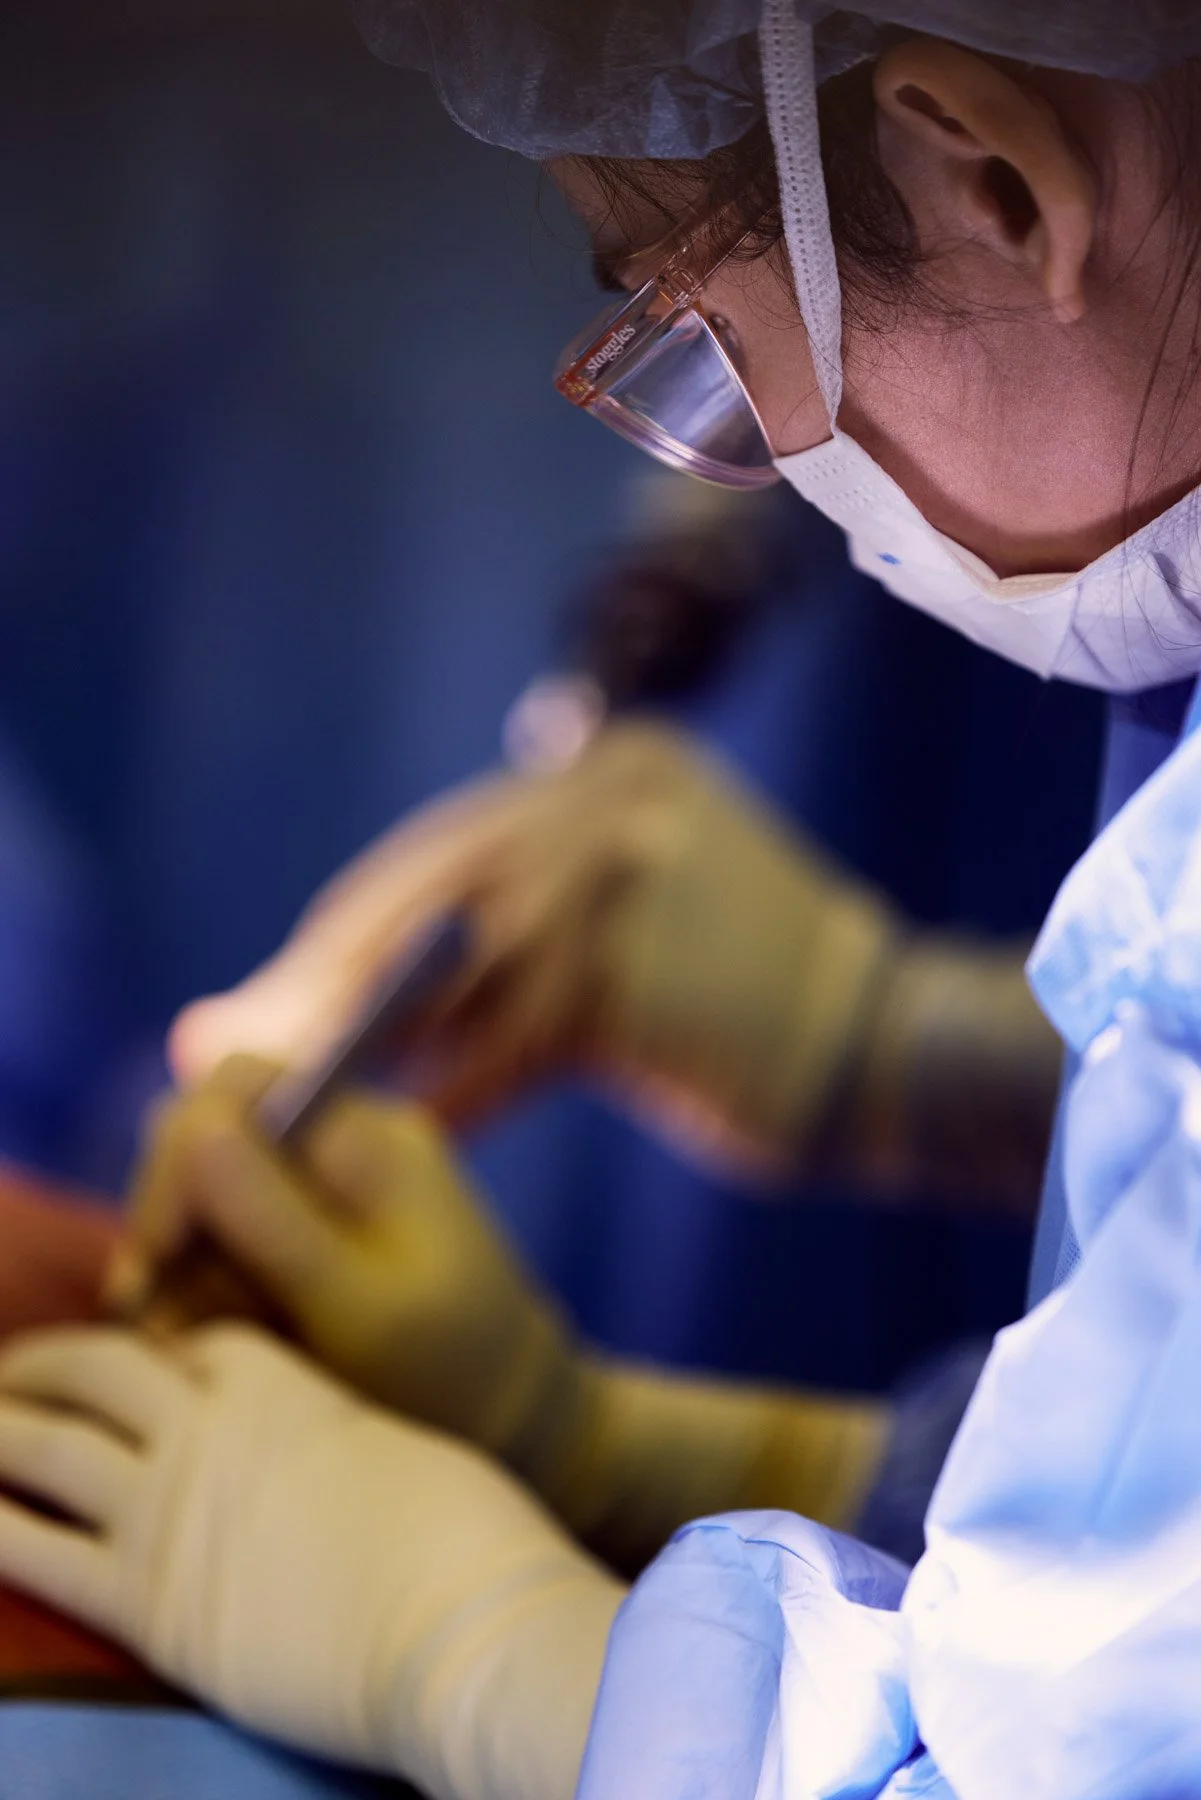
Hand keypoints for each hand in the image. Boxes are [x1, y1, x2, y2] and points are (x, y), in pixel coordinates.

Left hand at [0, 1323, 621, 1799]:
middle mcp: (206, 1430)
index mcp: (278, 1382)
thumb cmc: (461, 1530)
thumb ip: (340, 1439)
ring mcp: (168, 1510)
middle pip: (98, 1370)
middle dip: (42, 1364)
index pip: (191, 1346)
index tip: (138, 1367)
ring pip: (46, 1447)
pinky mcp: (146, 1601)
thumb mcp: (399, 1450)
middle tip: (9, 1372)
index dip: (157, 1354)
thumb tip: (340, 1457)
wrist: (454, 1615)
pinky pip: (38, 1553)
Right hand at [117, 1059, 584, 1478]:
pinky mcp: (315, 1227)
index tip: (160, 1253)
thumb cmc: (448, 1370)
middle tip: (172, 1320)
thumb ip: (272, 1220)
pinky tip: (238, 1337)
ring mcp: (330, 1181)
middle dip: (177, 1225)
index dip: (178, 1154)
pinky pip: (234, 1234)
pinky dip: (216, 1286)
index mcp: (368, 1137)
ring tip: (213, 1341)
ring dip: (191, 1268)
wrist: (515, 1411)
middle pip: (207, 1137)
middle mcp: (345, 1140)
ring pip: (208, 1194)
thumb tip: (195, 1125)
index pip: (235, 1085)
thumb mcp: (358, 1307)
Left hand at [170, 724, 895, 1173]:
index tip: (288, 991)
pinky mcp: (631, 975)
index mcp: (610, 765)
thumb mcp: (633, 914)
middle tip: (232, 1042)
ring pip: (451, 974)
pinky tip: (405, 1131)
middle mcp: (611, 799)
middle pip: (426, 898)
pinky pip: (505, 1042)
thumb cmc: (745, 998)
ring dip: (362, 1045)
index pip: (446, 852)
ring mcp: (622, 879)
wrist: (892, 1042)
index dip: (353, 930)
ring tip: (295, 1100)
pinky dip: (452, 1092)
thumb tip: (357, 970)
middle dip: (322, 980)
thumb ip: (519, 917)